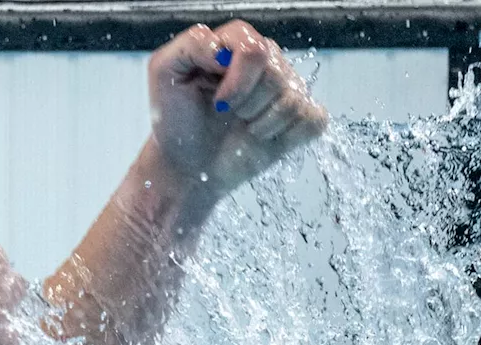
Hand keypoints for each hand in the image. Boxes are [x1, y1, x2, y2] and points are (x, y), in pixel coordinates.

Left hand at [149, 20, 327, 194]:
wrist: (186, 165)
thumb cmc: (175, 119)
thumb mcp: (165, 72)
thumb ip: (192, 44)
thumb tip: (226, 52)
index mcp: (236, 43)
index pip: (254, 48)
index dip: (238, 80)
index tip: (217, 102)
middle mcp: (267, 60)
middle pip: (276, 74)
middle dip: (246, 104)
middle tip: (225, 115)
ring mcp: (288, 87)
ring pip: (294, 99)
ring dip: (261, 124)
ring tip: (242, 126)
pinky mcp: (302, 118)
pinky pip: (315, 120)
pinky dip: (287, 137)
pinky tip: (263, 138)